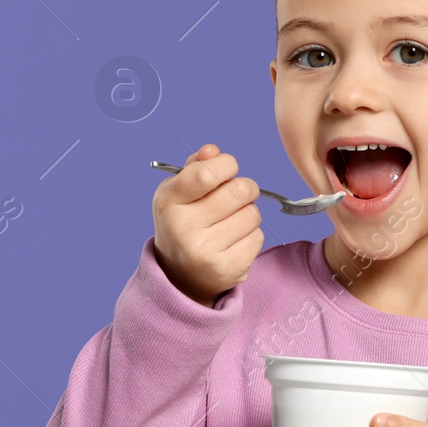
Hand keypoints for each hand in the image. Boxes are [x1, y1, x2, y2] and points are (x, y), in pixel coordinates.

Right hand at [151, 143, 263, 307]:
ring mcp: (205, 252)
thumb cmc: (184, 222)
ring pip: (252, 214)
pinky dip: (251, 235)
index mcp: (169, 201)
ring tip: (230, 222)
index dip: (226, 164)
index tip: (227, 169)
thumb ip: (196, 167)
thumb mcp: (179, 192)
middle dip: (245, 188)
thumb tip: (213, 151)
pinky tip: (233, 241)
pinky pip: (258, 237)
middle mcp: (183, 228)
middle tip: (236, 196)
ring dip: (248, 214)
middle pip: (239, 191)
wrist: (180, 275)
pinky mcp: (227, 270)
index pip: (207, 173)